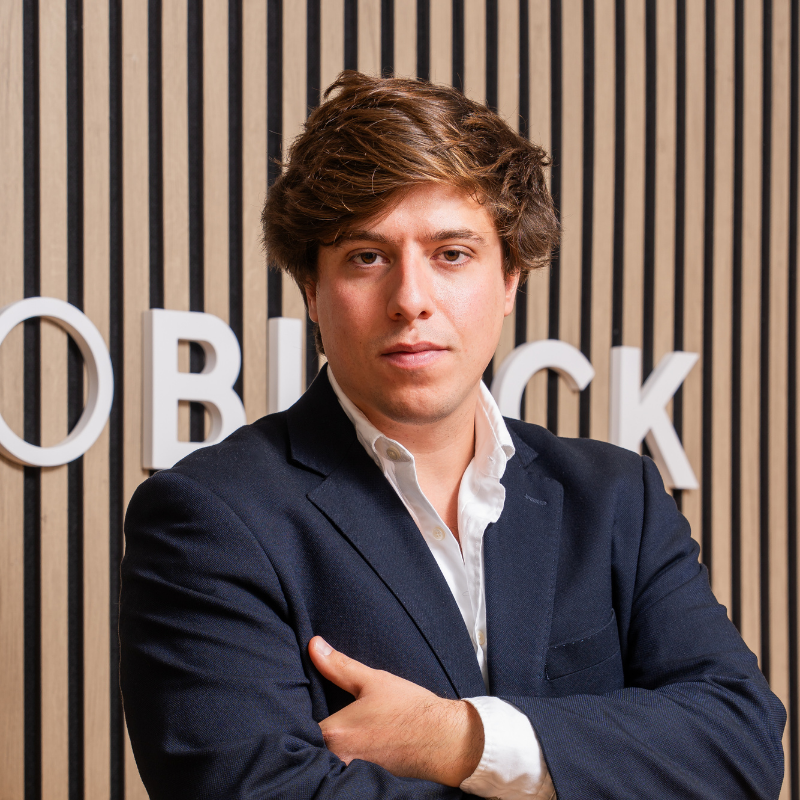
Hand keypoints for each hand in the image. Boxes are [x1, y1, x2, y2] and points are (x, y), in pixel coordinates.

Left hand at [309, 635, 484, 785]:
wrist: (444, 740)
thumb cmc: (409, 709)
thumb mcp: (372, 680)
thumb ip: (338, 665)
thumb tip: (314, 646)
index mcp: (334, 734)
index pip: (298, 727)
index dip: (294, 714)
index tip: (297, 703)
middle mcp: (337, 759)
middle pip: (310, 746)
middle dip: (308, 733)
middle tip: (311, 719)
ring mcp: (351, 773)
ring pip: (325, 758)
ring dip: (324, 746)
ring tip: (340, 728)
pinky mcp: (365, 780)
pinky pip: (342, 768)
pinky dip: (340, 757)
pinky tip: (355, 742)